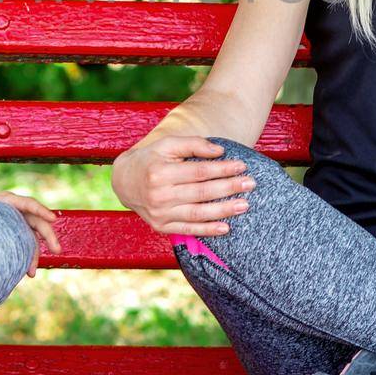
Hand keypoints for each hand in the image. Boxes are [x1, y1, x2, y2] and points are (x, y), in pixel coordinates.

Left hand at [0, 188, 60, 276]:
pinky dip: (26, 258)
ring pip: (32, 237)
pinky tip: (24, 272)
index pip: (27, 204)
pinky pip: (24, 245)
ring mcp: (15, 223)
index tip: (52, 219)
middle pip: (37, 221)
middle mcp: (14, 211)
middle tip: (57, 249)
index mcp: (6, 201)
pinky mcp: (12, 234)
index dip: (41, 211)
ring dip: (36, 254)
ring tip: (32, 273)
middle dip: (48, 235)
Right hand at [111, 135, 254, 238]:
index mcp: (160, 172)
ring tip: (244, 205)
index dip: (222, 169)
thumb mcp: (167, 145)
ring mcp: (160, 214)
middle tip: (251, 184)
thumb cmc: (151, 159)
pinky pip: (188, 230)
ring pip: (197, 213)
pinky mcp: (160, 227)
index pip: (198, 172)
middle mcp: (159, 195)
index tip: (242, 166)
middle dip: (228, 188)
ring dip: (224, 210)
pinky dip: (207, 230)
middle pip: (201, 193)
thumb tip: (220, 152)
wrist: (125, 181)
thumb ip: (193, 144)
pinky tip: (226, 227)